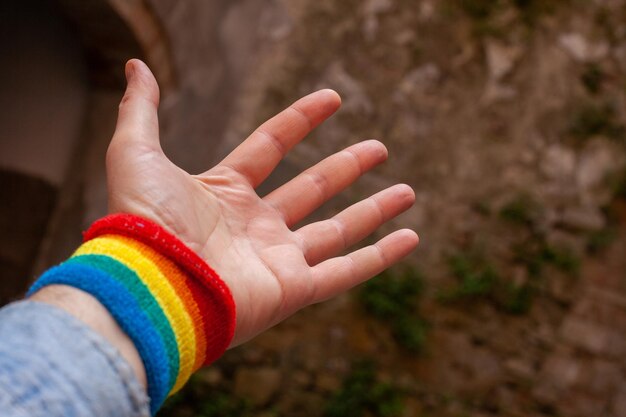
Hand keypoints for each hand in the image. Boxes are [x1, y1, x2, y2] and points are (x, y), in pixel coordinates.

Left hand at [107, 59, 418, 346]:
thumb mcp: (135, 152)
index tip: (332, 97)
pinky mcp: (294, 290)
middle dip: (347, 167)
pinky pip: (347, 272)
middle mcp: (256, 226)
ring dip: (374, 210)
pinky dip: (381, 256)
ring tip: (407, 190)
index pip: (271, 147)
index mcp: (225, 193)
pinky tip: (411, 237)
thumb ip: (140, 109)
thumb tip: (136, 65)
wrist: (151, 286)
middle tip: (379, 147)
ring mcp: (278, 259)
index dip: (300, 120)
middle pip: (312, 189)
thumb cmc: (143, 223)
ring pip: (338, 231)